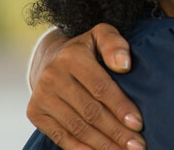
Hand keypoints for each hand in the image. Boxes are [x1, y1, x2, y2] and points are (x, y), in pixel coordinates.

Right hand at [27, 23, 145, 149]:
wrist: (51, 58)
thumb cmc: (87, 49)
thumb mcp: (102, 35)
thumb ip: (115, 44)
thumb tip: (124, 64)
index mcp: (72, 56)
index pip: (100, 87)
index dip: (120, 107)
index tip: (138, 124)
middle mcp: (53, 76)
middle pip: (90, 111)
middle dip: (116, 132)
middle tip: (137, 146)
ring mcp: (41, 96)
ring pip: (77, 127)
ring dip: (102, 145)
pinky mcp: (35, 113)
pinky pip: (61, 136)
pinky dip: (80, 149)